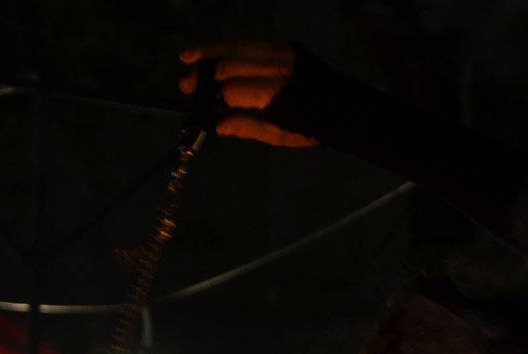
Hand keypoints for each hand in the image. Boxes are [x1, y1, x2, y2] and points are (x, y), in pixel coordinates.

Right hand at [178, 43, 319, 146]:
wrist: (343, 106)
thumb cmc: (310, 126)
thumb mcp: (281, 135)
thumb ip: (249, 128)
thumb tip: (218, 126)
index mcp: (276, 94)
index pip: (233, 91)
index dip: (214, 99)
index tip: (202, 108)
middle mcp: (276, 69)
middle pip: (231, 65)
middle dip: (205, 76)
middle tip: (184, 86)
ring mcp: (281, 54)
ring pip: (238, 47)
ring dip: (210, 51)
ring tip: (187, 57)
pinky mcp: (284, 47)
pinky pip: (251, 44)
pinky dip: (230, 46)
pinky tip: (213, 51)